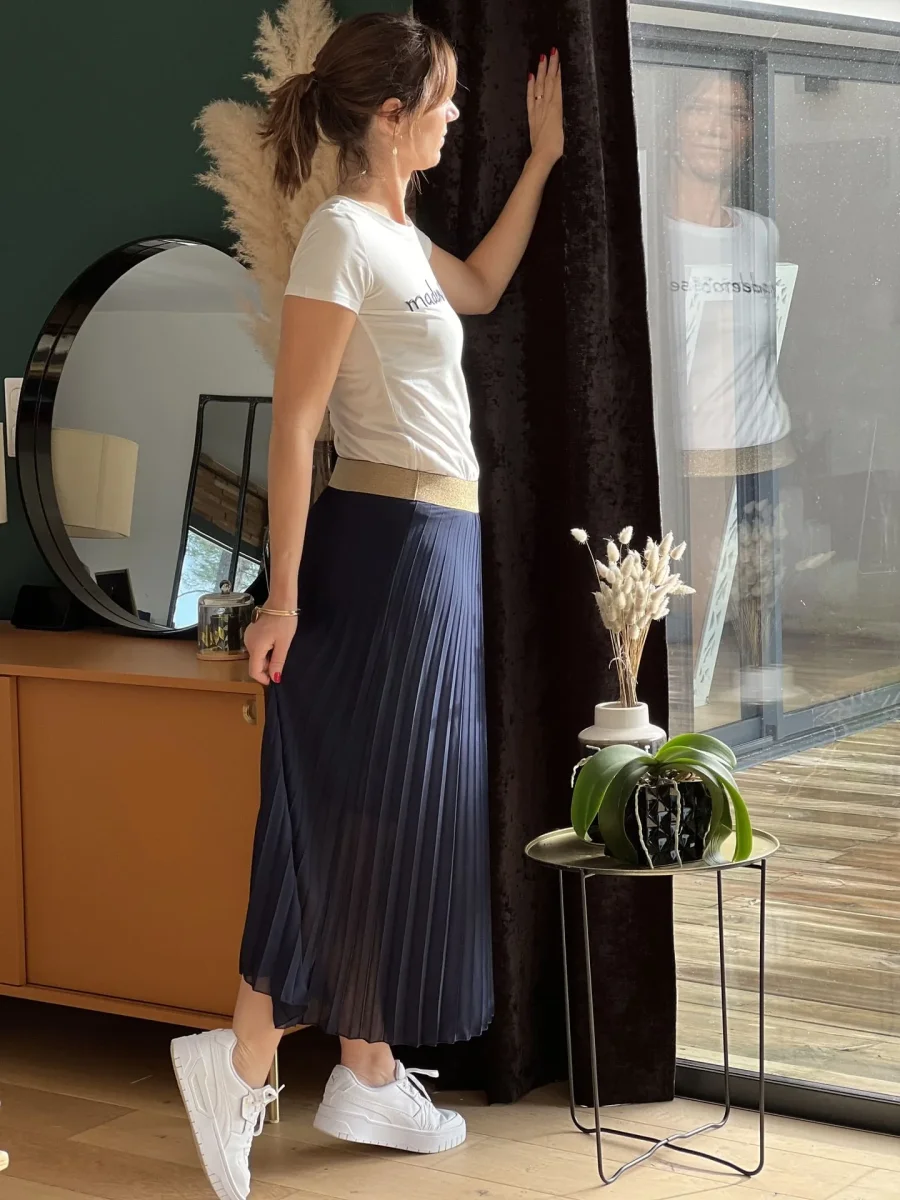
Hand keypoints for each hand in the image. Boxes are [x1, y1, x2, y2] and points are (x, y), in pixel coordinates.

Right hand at [244, 612, 297, 685]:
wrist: (281, 601)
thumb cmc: (284, 622)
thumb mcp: (284, 644)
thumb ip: (277, 662)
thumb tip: (274, 679)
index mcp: (255, 648)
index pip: (254, 671)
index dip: (263, 678)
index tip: (275, 679)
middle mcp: (248, 643)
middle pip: (255, 663)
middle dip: (267, 667)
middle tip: (282, 661)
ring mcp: (248, 636)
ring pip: (256, 655)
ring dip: (267, 658)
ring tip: (280, 650)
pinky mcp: (252, 632)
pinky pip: (257, 647)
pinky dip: (265, 650)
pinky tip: (275, 644)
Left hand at [527, 49, 562, 167]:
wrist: (542, 156)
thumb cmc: (558, 146)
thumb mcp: (567, 127)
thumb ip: (565, 112)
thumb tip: (567, 99)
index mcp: (557, 107)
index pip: (557, 83)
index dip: (558, 69)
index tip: (559, 56)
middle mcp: (546, 105)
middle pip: (548, 81)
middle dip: (550, 65)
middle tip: (552, 50)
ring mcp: (538, 110)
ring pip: (539, 86)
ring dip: (540, 71)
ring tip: (542, 58)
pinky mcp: (532, 116)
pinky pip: (530, 98)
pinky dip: (530, 86)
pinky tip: (530, 76)